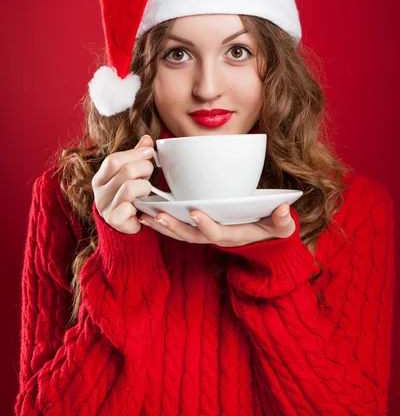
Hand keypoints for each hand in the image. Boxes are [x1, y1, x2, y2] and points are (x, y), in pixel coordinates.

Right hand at [92, 134, 155, 233]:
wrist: (125, 225)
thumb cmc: (129, 197)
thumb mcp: (131, 174)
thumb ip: (136, 156)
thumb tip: (147, 139)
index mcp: (100, 177)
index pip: (113, 159)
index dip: (134, 153)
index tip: (149, 152)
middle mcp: (99, 191)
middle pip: (125, 171)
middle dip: (144, 169)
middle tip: (149, 176)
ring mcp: (105, 206)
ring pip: (130, 188)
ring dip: (144, 188)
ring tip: (145, 192)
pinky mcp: (113, 220)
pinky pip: (128, 208)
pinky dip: (139, 206)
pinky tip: (140, 208)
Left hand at [138, 202, 295, 246]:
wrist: (266, 242)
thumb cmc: (273, 229)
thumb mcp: (282, 227)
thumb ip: (283, 221)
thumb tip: (283, 209)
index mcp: (236, 235)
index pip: (219, 233)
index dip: (207, 225)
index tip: (195, 212)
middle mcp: (219, 238)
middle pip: (193, 236)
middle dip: (176, 227)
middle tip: (158, 215)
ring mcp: (208, 235)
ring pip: (182, 234)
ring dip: (164, 226)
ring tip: (145, 216)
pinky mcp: (200, 231)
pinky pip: (179, 230)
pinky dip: (164, 224)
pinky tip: (147, 215)